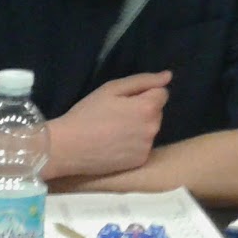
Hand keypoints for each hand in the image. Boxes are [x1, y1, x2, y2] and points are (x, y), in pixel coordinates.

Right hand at [47, 72, 170, 178]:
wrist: (68, 147)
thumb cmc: (88, 113)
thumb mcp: (112, 89)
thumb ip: (143, 81)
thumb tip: (168, 76)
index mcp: (148, 108)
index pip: (162, 93)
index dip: (144, 94)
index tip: (124, 100)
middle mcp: (153, 128)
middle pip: (157, 112)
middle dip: (143, 110)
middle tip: (117, 115)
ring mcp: (147, 147)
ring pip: (150, 130)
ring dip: (140, 127)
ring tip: (114, 130)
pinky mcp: (140, 162)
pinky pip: (143, 147)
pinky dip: (134, 144)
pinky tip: (115, 144)